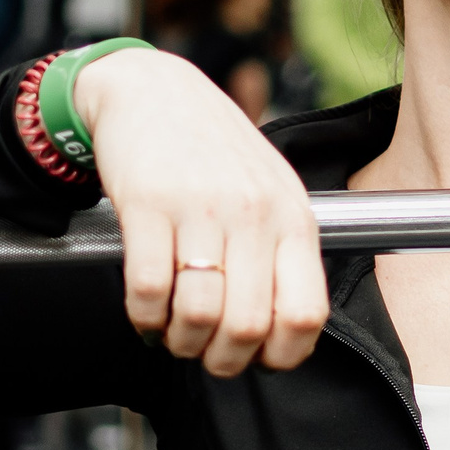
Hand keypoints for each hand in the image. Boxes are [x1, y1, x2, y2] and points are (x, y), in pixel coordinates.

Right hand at [72, 46, 327, 376]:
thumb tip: (281, 334)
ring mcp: (200, 207)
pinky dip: (143, 316)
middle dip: (220, 359)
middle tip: (203, 351)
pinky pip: (148, 289)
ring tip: (172, 331)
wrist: (153, 89)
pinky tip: (145, 310)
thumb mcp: (271, 192)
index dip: (281, 355)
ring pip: (198, 315)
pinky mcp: (147, 203)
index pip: (305, 314)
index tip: (257, 356)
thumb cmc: (214, 150)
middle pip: (246, 327)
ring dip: (179, 340)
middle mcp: (253, 213)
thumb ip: (283, 254)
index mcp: (292, 218)